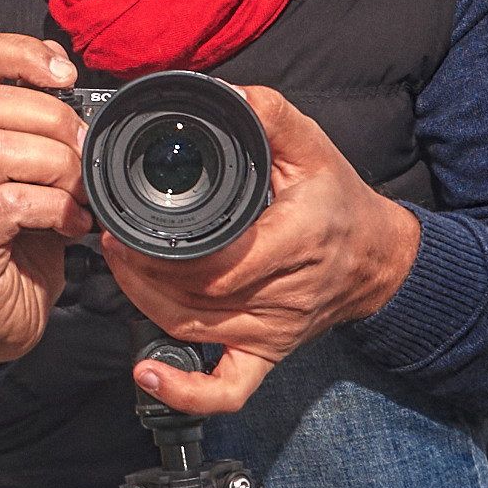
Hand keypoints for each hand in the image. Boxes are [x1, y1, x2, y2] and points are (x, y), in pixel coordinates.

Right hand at [0, 33, 91, 371]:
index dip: (23, 52)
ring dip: (56, 166)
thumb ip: (47, 129)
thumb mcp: (38, 172)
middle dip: (53, 120)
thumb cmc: (21, 239)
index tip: (67, 76)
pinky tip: (73, 224)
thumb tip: (82, 89)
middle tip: (84, 151)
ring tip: (80, 192)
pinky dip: (54, 209)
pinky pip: (10, 205)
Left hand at [105, 87, 421, 418]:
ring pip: (194, 330)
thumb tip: (225, 95)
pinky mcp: (268, 353)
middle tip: (110, 239)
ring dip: (145, 304)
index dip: (162, 253)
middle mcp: (284, 293)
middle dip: (140, 272)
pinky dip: (183, 391)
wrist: (378, 258)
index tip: (126, 226)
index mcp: (296, 240)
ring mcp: (274, 330)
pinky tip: (148, 375)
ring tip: (118, 268)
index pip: (221, 262)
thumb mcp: (313, 146)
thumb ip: (269, 115)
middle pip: (196, 298)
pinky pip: (227, 390)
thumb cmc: (340, 201)